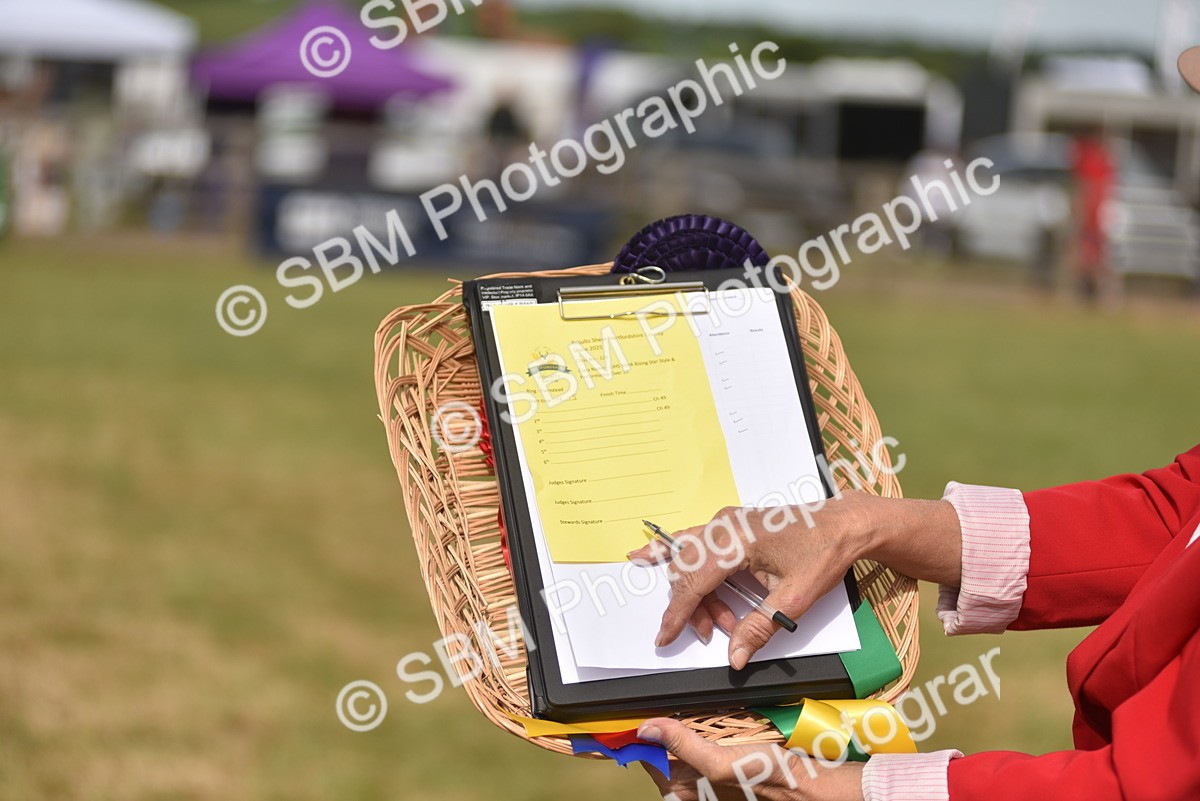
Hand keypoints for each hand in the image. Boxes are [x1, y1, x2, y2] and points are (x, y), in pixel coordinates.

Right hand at [628, 491, 959, 668]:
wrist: (844, 525)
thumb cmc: (823, 555)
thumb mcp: (794, 598)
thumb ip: (760, 627)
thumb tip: (735, 658)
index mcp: (735, 540)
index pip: (694, 581)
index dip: (678, 613)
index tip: (664, 638)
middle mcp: (722, 525)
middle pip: (688, 573)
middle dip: (695, 609)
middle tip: (714, 635)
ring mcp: (723, 522)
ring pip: (690, 562)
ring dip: (698, 595)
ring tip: (725, 621)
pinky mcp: (728, 525)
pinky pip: (694, 544)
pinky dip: (674, 557)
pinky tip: (644, 558)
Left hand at [637, 717, 863, 800]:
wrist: (804, 783)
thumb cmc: (767, 780)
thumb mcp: (719, 761)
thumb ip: (682, 745)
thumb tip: (647, 729)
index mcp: (683, 793)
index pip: (647, 760)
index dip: (639, 736)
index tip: (631, 714)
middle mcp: (691, 788)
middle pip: (662, 751)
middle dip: (664, 728)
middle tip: (671, 710)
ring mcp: (706, 776)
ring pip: (681, 744)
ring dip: (682, 726)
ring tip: (691, 714)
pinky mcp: (719, 765)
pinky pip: (700, 743)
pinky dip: (701, 729)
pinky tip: (710, 721)